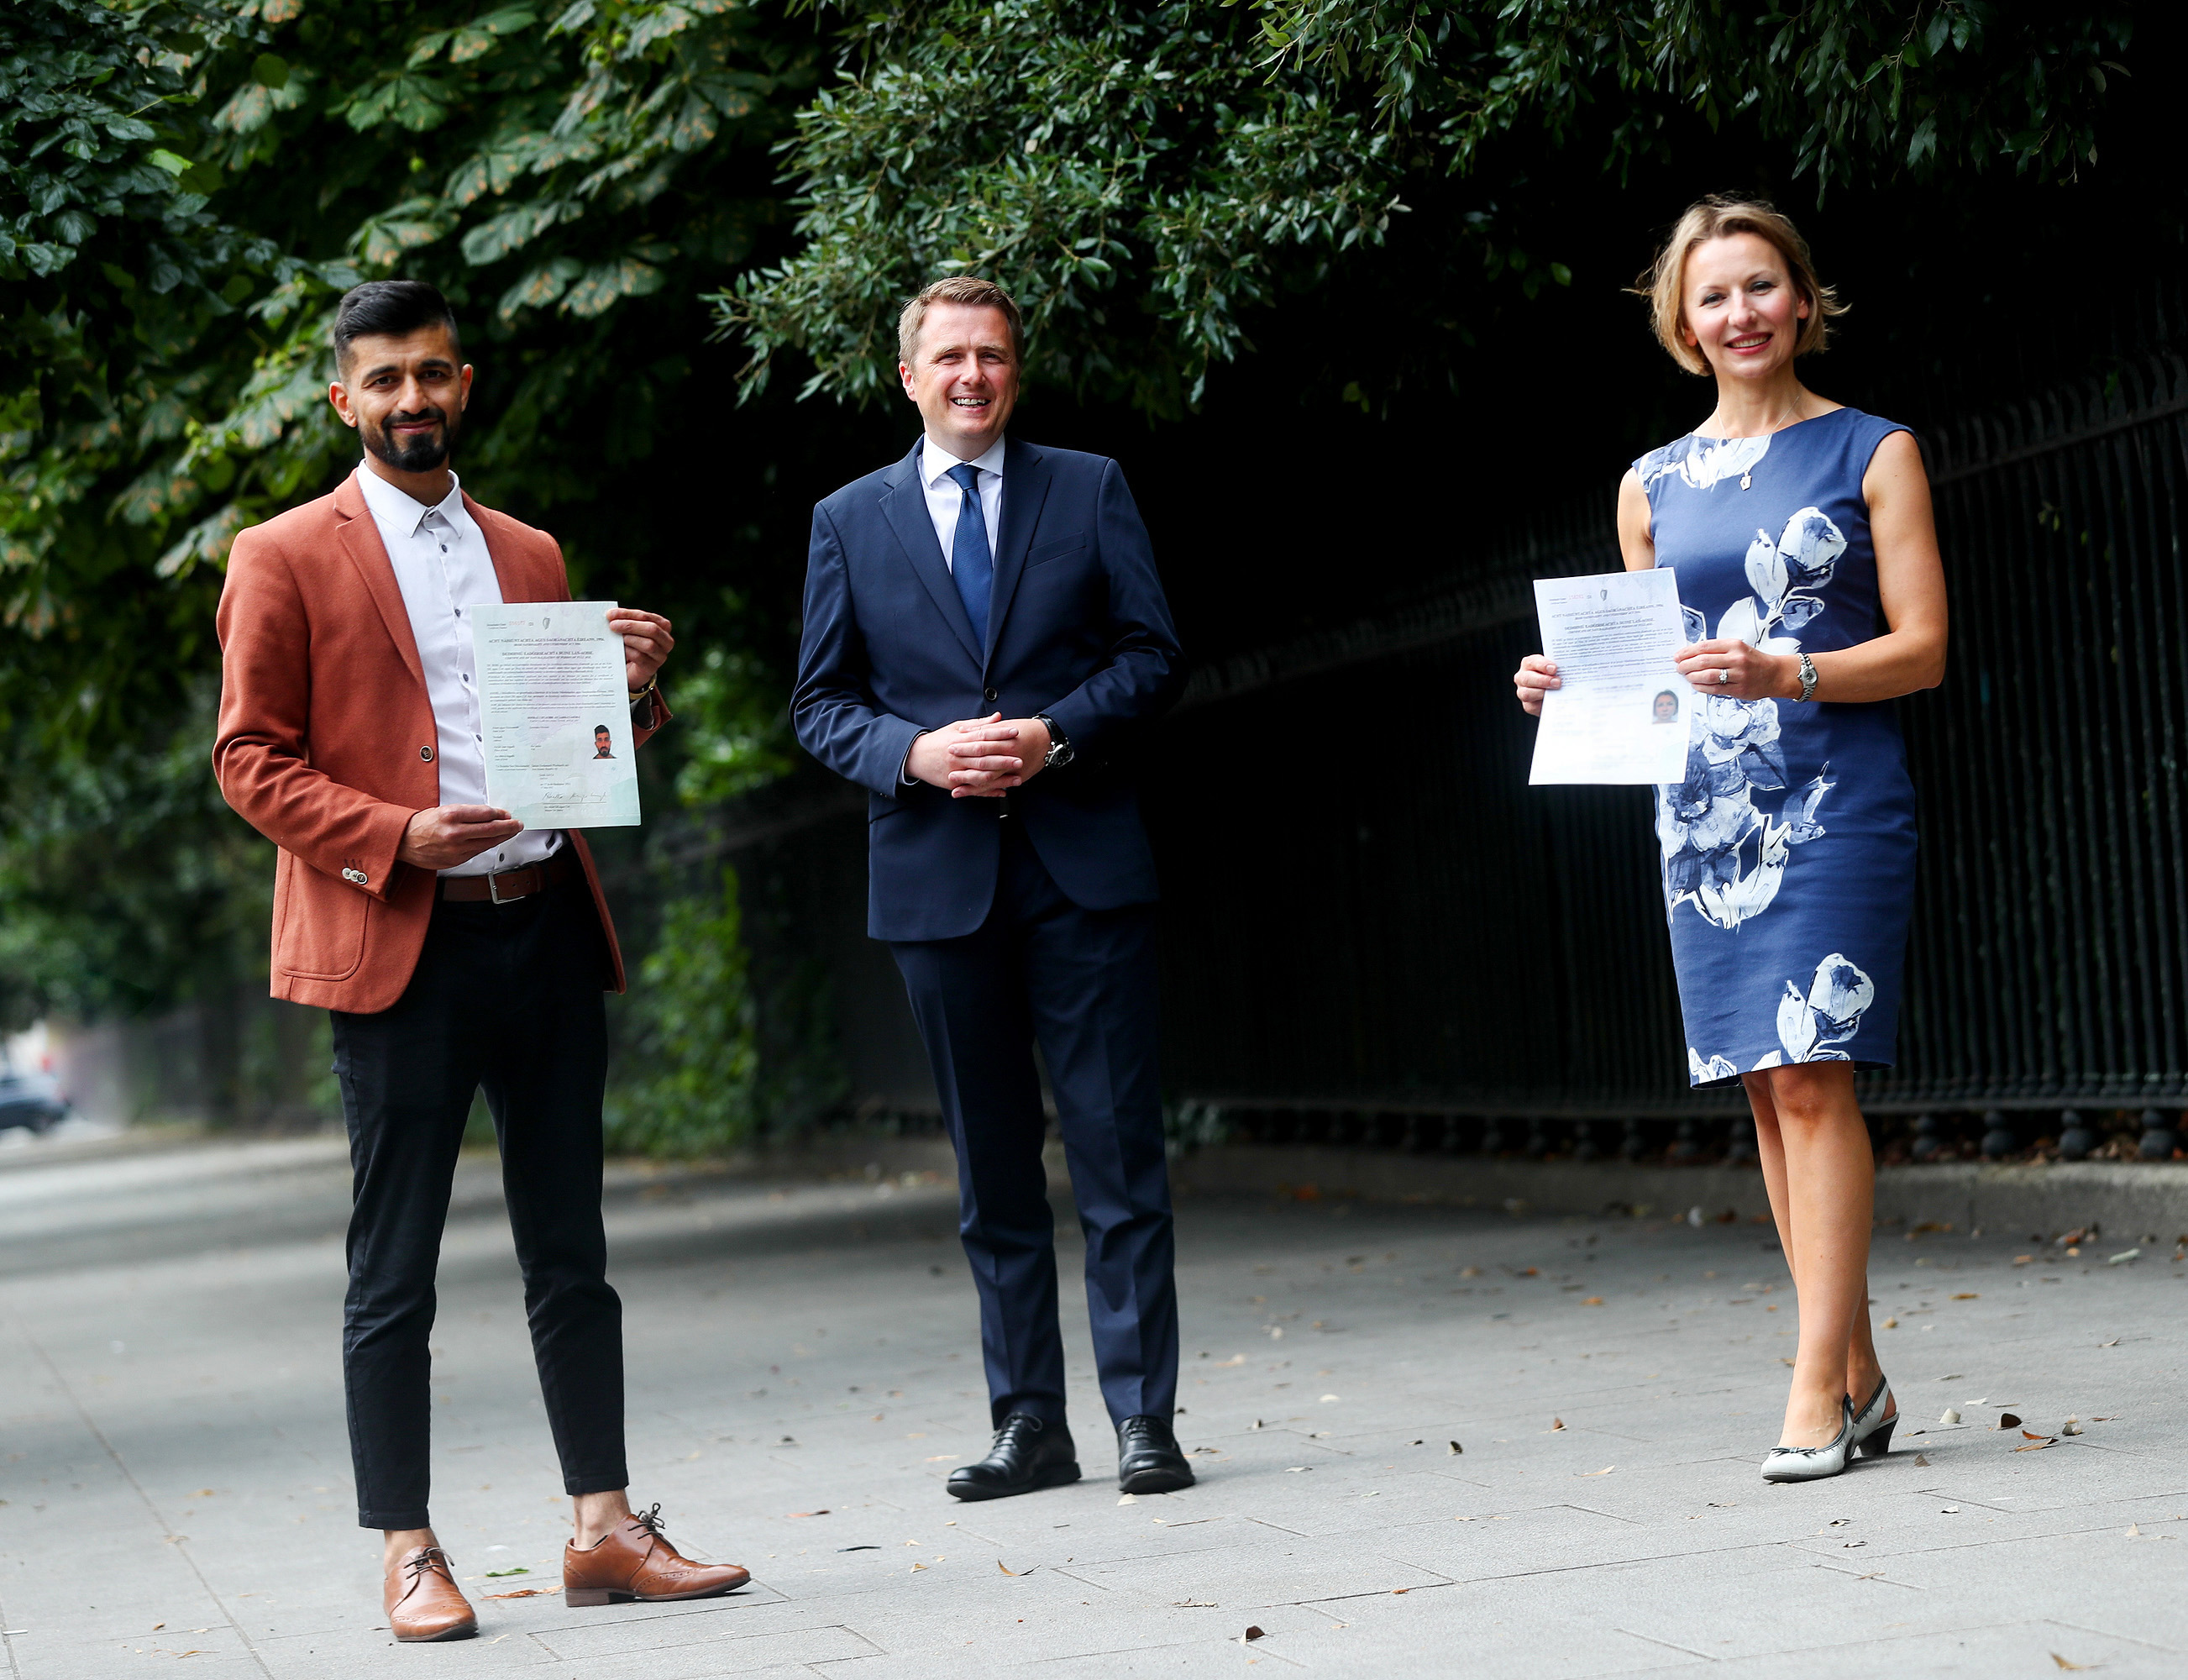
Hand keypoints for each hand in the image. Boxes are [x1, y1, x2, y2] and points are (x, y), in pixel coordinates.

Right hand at [398, 804, 523, 869]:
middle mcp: (455, 833)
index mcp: (451, 815)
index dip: (500, 814)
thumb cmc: (424, 824)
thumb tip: (492, 815)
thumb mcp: (445, 810)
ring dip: (502, 837)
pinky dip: (487, 845)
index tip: (507, 814)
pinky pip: (477, 852)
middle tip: (518, 824)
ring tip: (510, 832)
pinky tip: (492, 841)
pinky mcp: (455, 860)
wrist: (404, 841)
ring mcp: (456, 849)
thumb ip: (468, 813)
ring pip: (487, 843)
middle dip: (509, 827)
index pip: (485, 814)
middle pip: (491, 830)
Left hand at [607, 607, 672, 692]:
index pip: (647, 617)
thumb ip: (625, 622)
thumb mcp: (631, 631)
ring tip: (617, 638)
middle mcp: (666, 641)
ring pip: (649, 644)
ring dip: (630, 639)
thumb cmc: (632, 645)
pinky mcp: (651, 668)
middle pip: (652, 629)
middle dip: (630, 626)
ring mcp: (661, 656)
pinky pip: (641, 658)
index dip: (628, 614)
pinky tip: (619, 649)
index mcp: (663, 626)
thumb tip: (610, 615)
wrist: (631, 669)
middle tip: (612, 626)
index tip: (610, 614)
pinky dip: (629, 652)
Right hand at [905, 714, 1050, 797]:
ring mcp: (956, 772)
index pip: (983, 736)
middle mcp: (958, 757)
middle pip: (984, 758)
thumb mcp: (956, 728)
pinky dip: (988, 792)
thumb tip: (998, 717)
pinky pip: (973, 790)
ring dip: (1000, 779)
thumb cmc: (938, 740)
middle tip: (1020, 759)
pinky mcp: (954, 785)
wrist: (915, 757)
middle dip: (1003, 760)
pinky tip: (1003, 792)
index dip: (1000, 734)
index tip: (1015, 732)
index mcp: (960, 740)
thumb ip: (978, 724)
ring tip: (1017, 779)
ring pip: (981, 777)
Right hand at [1514, 653, 1558, 716]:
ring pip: (1527, 693)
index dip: (1542, 665)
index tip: (1554, 669)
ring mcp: (1522, 691)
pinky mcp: (1527, 705)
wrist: (1555, 691)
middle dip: (1543, 680)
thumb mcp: (1557, 669)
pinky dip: (1543, 704)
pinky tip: (1553, 701)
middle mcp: (1522, 677)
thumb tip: (1571, 669)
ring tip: (1556, 691)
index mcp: (1529, 664)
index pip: (1532, 662)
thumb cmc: (1556, 676)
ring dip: (1542, 692)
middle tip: (1558, 682)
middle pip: (1527, 678)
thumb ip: (1560, 667)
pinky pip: (1532, 706)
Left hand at [1674, 638, 1796, 701]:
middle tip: (1679, 667)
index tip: (1677, 656)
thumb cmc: (1752, 660)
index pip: (1705, 646)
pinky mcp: (1738, 689)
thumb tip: (1691, 654)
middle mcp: (1736, 658)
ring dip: (1692, 676)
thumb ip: (1717, 650)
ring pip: (1708, 676)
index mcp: (1734, 645)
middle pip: (1703, 661)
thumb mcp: (1737, 648)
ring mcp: (1738, 674)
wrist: (1774, 674)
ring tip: (1686, 676)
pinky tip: (1695, 685)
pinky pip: (1714, 689)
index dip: (1687, 652)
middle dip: (1686, 665)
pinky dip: (1701, 687)